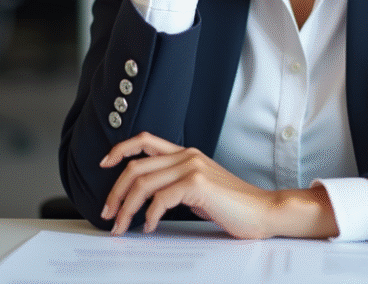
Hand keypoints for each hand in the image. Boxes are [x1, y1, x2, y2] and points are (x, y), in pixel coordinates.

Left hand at [99, 132, 337, 239]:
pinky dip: (149, 215)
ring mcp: (192, 167)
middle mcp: (187, 155)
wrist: (263, 212)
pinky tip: (149, 227)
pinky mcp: (197, 184)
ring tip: (122, 227)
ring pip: (143, 183)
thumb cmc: (233, 205)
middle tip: (108, 214)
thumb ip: (176, 184)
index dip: (120, 149)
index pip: (145, 140)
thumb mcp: (200, 188)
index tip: (103, 164)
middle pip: (136, 166)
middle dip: (115, 192)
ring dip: (126, 208)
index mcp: (186, 153)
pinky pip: (160, 198)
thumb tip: (145, 199)